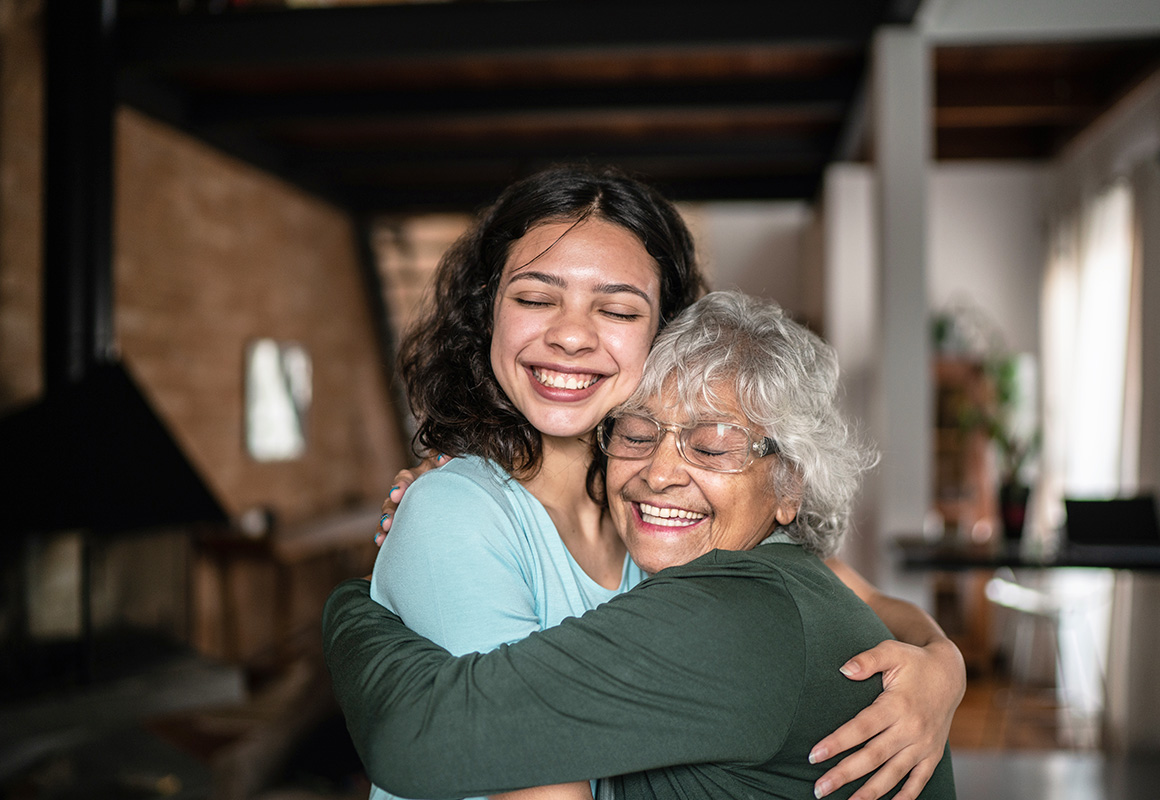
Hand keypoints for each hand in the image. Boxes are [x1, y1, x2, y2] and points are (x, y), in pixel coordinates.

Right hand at [375, 453, 451, 545]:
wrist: (452, 484)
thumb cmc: (449, 469)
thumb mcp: (446, 460)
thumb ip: (442, 457)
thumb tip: (445, 457)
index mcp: (416, 476)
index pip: (405, 478)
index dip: (400, 486)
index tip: (397, 494)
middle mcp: (406, 492)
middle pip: (392, 501)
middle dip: (389, 512)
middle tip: (388, 523)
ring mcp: (404, 507)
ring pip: (390, 516)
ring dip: (384, 526)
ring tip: (381, 537)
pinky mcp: (405, 520)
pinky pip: (393, 529)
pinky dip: (387, 536)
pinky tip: (381, 543)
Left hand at [808, 638, 963, 799]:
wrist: (950, 673)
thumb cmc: (914, 662)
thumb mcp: (892, 651)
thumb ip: (867, 659)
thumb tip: (844, 670)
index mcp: (897, 705)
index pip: (861, 728)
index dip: (837, 743)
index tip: (814, 755)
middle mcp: (912, 729)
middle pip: (873, 756)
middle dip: (844, 774)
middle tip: (819, 787)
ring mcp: (924, 745)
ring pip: (893, 774)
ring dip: (870, 792)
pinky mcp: (933, 754)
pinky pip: (919, 781)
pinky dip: (905, 797)